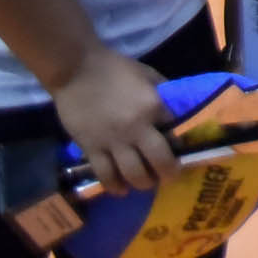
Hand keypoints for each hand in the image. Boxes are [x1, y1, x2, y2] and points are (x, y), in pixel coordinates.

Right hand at [48, 46, 176, 194]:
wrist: (76, 69)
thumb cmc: (115, 69)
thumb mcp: (148, 75)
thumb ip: (163, 94)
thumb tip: (175, 113)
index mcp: (154, 107)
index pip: (176, 136)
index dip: (181, 148)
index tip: (182, 154)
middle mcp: (136, 129)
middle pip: (159, 163)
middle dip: (168, 175)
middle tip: (168, 176)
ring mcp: (112, 141)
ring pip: (133, 175)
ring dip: (142, 183)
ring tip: (144, 182)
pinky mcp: (90, 148)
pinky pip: (105, 175)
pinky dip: (115, 186)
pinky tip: (120, 188)